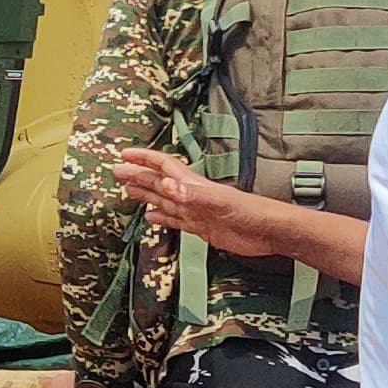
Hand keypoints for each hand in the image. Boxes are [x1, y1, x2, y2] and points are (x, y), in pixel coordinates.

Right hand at [120, 147, 284, 257]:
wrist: (269, 231)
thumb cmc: (251, 212)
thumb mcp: (221, 202)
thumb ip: (193, 194)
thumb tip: (166, 185)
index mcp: (194, 185)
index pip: (163, 167)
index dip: (144, 160)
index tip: (124, 155)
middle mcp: (192, 195)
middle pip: (159, 182)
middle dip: (138, 176)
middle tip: (117, 172)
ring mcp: (196, 211)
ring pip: (164, 200)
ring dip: (146, 194)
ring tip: (127, 190)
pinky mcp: (202, 227)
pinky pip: (175, 220)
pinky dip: (161, 218)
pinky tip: (151, 217)